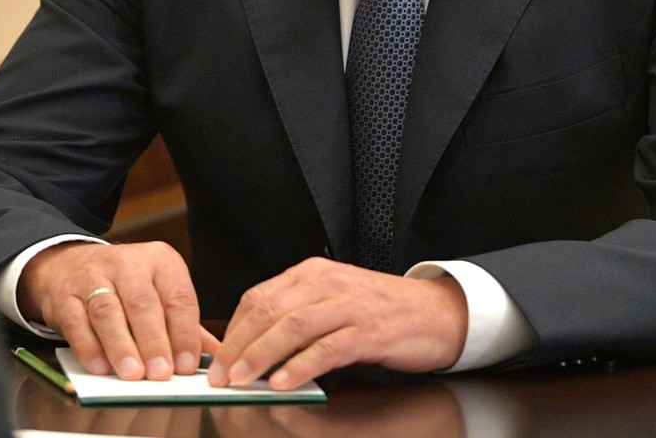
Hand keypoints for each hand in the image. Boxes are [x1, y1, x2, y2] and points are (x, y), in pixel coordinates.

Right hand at [19, 240, 213, 380]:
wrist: (68, 264)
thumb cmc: (123, 285)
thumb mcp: (158, 291)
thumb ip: (183, 323)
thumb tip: (216, 355)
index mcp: (160, 261)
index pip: (178, 297)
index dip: (184, 333)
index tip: (187, 365)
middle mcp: (127, 263)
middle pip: (143, 304)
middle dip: (153, 342)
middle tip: (161, 373)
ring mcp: (92, 276)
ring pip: (108, 311)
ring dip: (121, 346)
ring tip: (132, 374)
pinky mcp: (65, 294)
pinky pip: (76, 321)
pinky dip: (89, 346)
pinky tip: (100, 366)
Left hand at [210, 258, 466, 388]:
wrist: (438, 312)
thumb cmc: (382, 310)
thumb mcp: (334, 300)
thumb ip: (298, 314)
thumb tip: (252, 346)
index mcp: (313, 273)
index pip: (258, 297)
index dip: (233, 330)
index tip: (217, 358)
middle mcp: (327, 283)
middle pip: (269, 310)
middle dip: (238, 345)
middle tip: (220, 374)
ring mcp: (349, 305)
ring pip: (293, 326)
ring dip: (261, 355)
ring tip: (242, 380)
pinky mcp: (369, 330)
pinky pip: (327, 348)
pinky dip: (301, 366)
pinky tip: (284, 383)